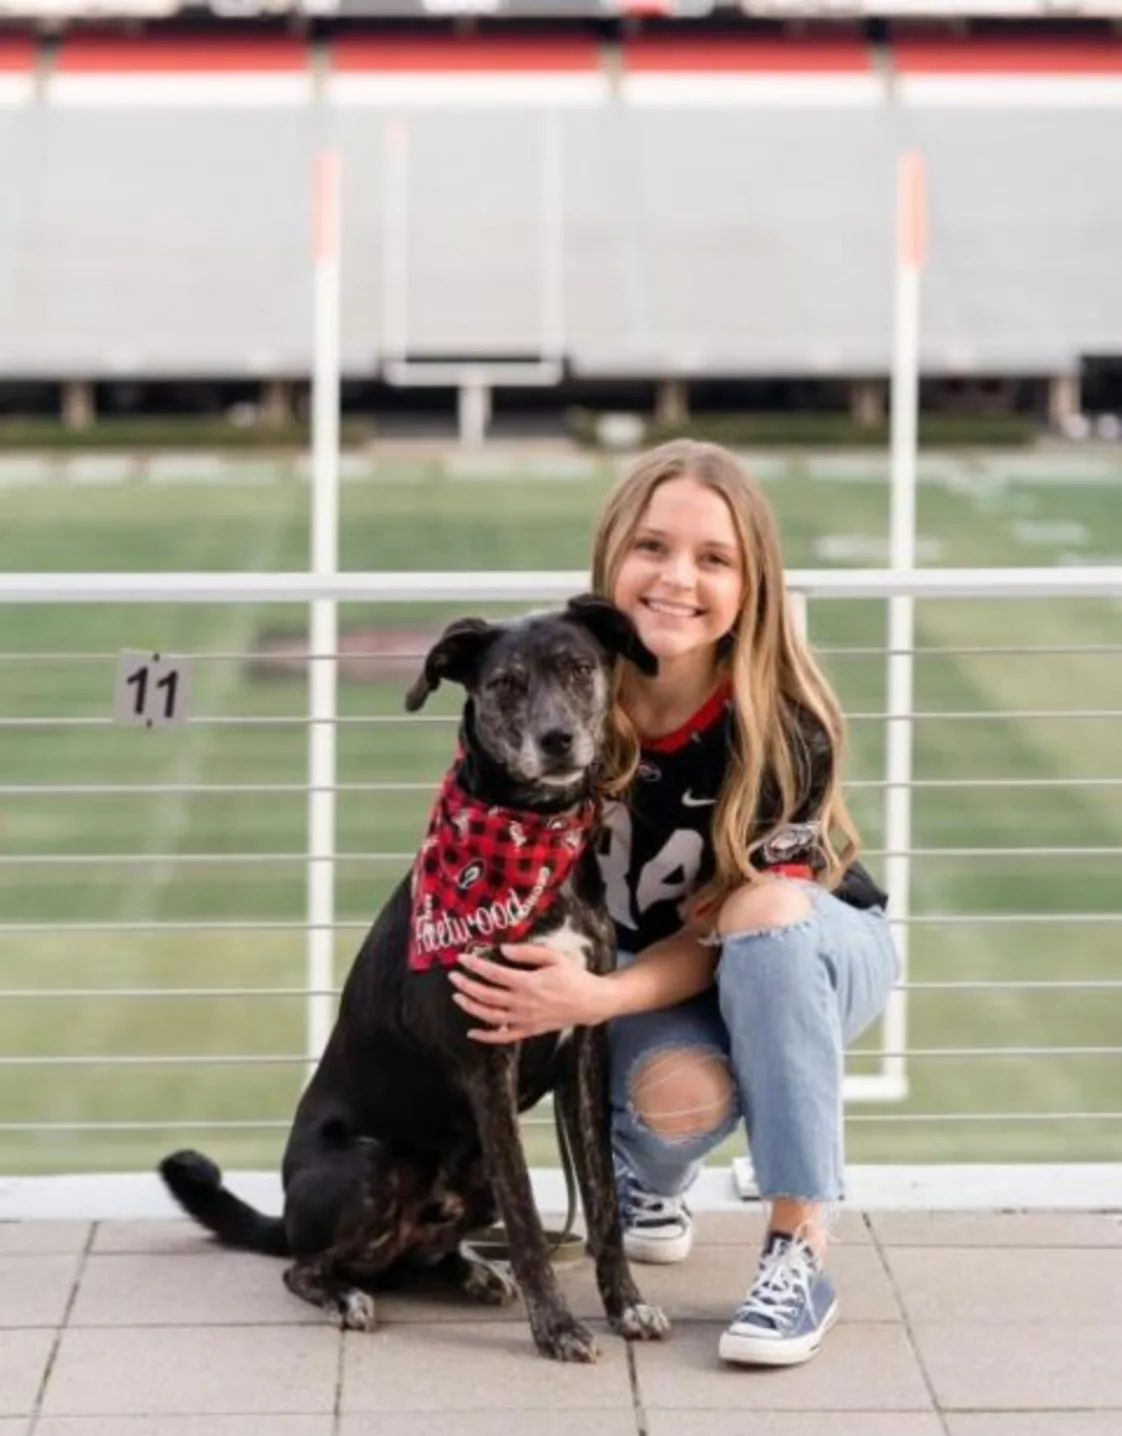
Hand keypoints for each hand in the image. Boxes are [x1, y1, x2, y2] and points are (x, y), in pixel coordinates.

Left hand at [448, 942, 611, 1043]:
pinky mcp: (528, 1031)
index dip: (476, 966)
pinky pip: (504, 1037)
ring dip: (470, 1007)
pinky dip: (486, 1037)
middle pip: (487, 995)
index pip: (494, 974)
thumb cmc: (573, 976)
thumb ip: (528, 952)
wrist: (591, 1002)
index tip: (462, 959)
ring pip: (490, 1016)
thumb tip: (503, 949)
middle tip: (453, 976)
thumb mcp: (554, 957)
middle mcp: (523, 1003)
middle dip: (467, 985)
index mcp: (528, 983)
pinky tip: (472, 1032)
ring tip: (457, 996)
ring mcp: (524, 1019)